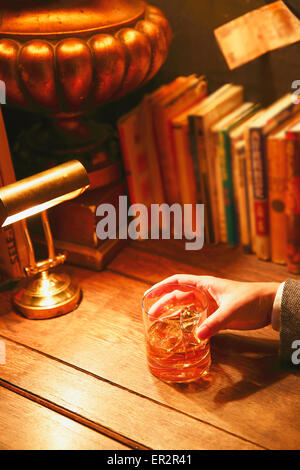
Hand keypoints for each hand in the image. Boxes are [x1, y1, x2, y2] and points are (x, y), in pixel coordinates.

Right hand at [145, 275, 279, 339]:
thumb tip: (197, 337)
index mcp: (205, 285)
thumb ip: (214, 323)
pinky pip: (197, 320)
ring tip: (160, 323)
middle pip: (178, 297)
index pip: (178, 282)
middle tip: (151, 315)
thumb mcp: (231, 310)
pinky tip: (180, 332)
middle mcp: (204, 294)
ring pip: (186, 308)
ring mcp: (210, 305)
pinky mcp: (216, 316)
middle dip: (164, 304)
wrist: (269, 305)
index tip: (148, 294)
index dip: (161, 287)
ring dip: (173, 314)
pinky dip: (187, 324)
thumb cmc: (251, 299)